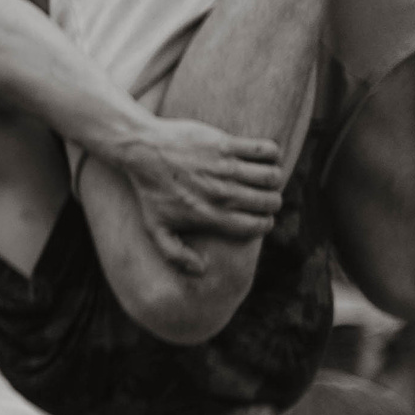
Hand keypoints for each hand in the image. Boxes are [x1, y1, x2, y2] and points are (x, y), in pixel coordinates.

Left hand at [109, 117, 284, 276]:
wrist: (141, 150)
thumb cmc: (150, 190)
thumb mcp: (155, 228)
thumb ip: (175, 254)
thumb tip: (200, 270)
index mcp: (210, 216)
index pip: (257, 226)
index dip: (265, 223)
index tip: (260, 217)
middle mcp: (220, 194)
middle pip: (270, 202)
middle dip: (271, 201)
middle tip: (262, 196)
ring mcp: (223, 168)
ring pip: (272, 176)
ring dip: (273, 177)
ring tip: (263, 177)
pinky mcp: (225, 144)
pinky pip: (266, 150)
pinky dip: (271, 153)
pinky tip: (262, 157)